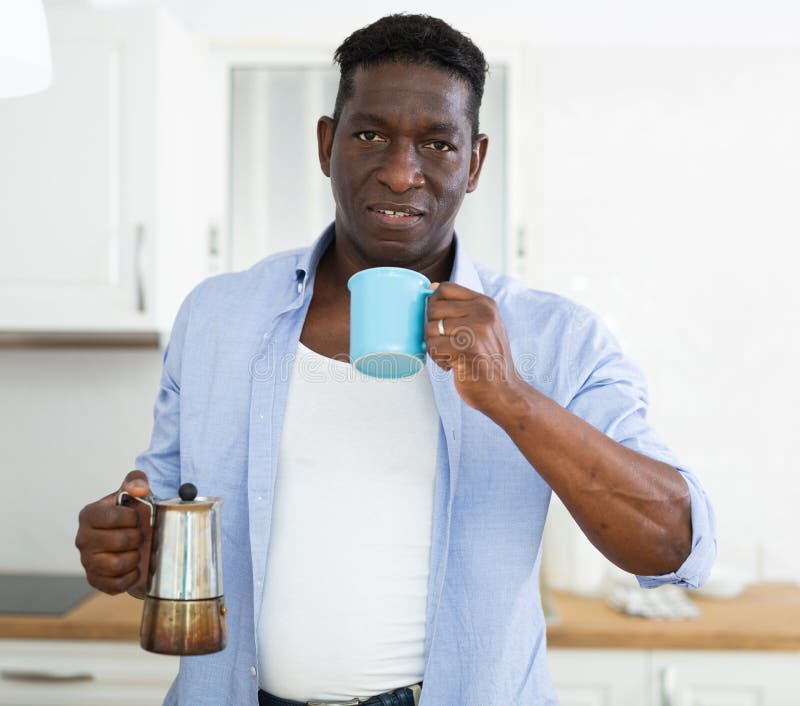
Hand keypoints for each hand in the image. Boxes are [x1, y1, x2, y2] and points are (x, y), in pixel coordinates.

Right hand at [75, 471, 152, 596]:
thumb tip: (139, 489)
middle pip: (120, 541)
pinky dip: (130, 576)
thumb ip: (136, 481)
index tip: (137, 517)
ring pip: (118, 564)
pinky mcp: (94, 580)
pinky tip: (134, 567)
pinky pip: (115, 584)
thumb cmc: (131, 511)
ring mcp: (87, 561)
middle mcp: (83, 539)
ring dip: (135, 557)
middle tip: (140, 535)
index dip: (132, 518)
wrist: (131, 535)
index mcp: (89, 515)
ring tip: (137, 550)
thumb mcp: (134, 490)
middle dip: (138, 538)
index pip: (113, 517)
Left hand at [425, 282, 525, 412]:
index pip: (445, 288)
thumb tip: (432, 288)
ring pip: (430, 329)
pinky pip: (433, 347)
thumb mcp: (482, 326)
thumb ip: (461, 308)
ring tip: (452, 356)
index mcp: (485, 304)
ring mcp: (475, 331)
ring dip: (435, 347)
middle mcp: (482, 313)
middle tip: (448, 344)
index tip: (442, 321)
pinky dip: (438, 360)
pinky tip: (452, 365)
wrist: (504, 391)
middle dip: (434, 329)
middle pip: (433, 308)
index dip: (435, 304)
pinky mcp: (465, 349)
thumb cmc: (488, 360)